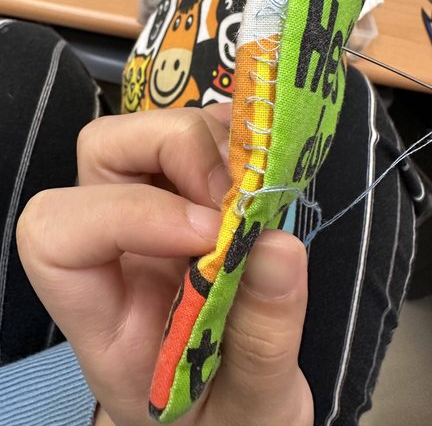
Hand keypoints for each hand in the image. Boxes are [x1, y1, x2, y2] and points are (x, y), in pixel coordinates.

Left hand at [17, 106, 312, 425]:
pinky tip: (267, 166)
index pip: (58, 234)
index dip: (131, 213)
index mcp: (104, 315)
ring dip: (212, 139)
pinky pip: (197, 132)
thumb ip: (262, 340)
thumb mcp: (252, 406)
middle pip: (102, 153)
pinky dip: (235, 133)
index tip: (211, 236)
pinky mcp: (191, 193)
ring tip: (264, 182)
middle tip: (242, 193)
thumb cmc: (227, 416)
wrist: (235, 409)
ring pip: (147, 131)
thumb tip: (277, 246)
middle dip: (176, 152)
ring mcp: (152, 211)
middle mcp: (116, 247)